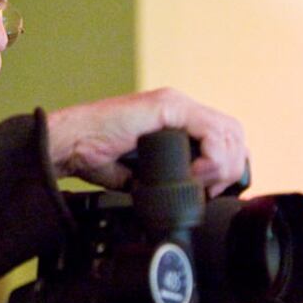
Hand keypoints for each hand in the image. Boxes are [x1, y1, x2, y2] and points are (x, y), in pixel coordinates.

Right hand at [46, 88, 246, 196]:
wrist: (68, 145)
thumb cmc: (91, 156)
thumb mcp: (140, 173)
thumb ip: (163, 178)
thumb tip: (185, 198)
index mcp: (174, 120)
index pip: (224, 136)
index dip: (227, 166)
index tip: (211, 191)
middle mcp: (178, 107)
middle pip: (234, 133)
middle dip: (231, 168)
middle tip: (210, 191)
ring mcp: (173, 104)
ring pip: (228, 131)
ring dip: (223, 164)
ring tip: (200, 182)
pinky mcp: (166, 107)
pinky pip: (210, 130)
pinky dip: (211, 156)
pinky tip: (193, 172)